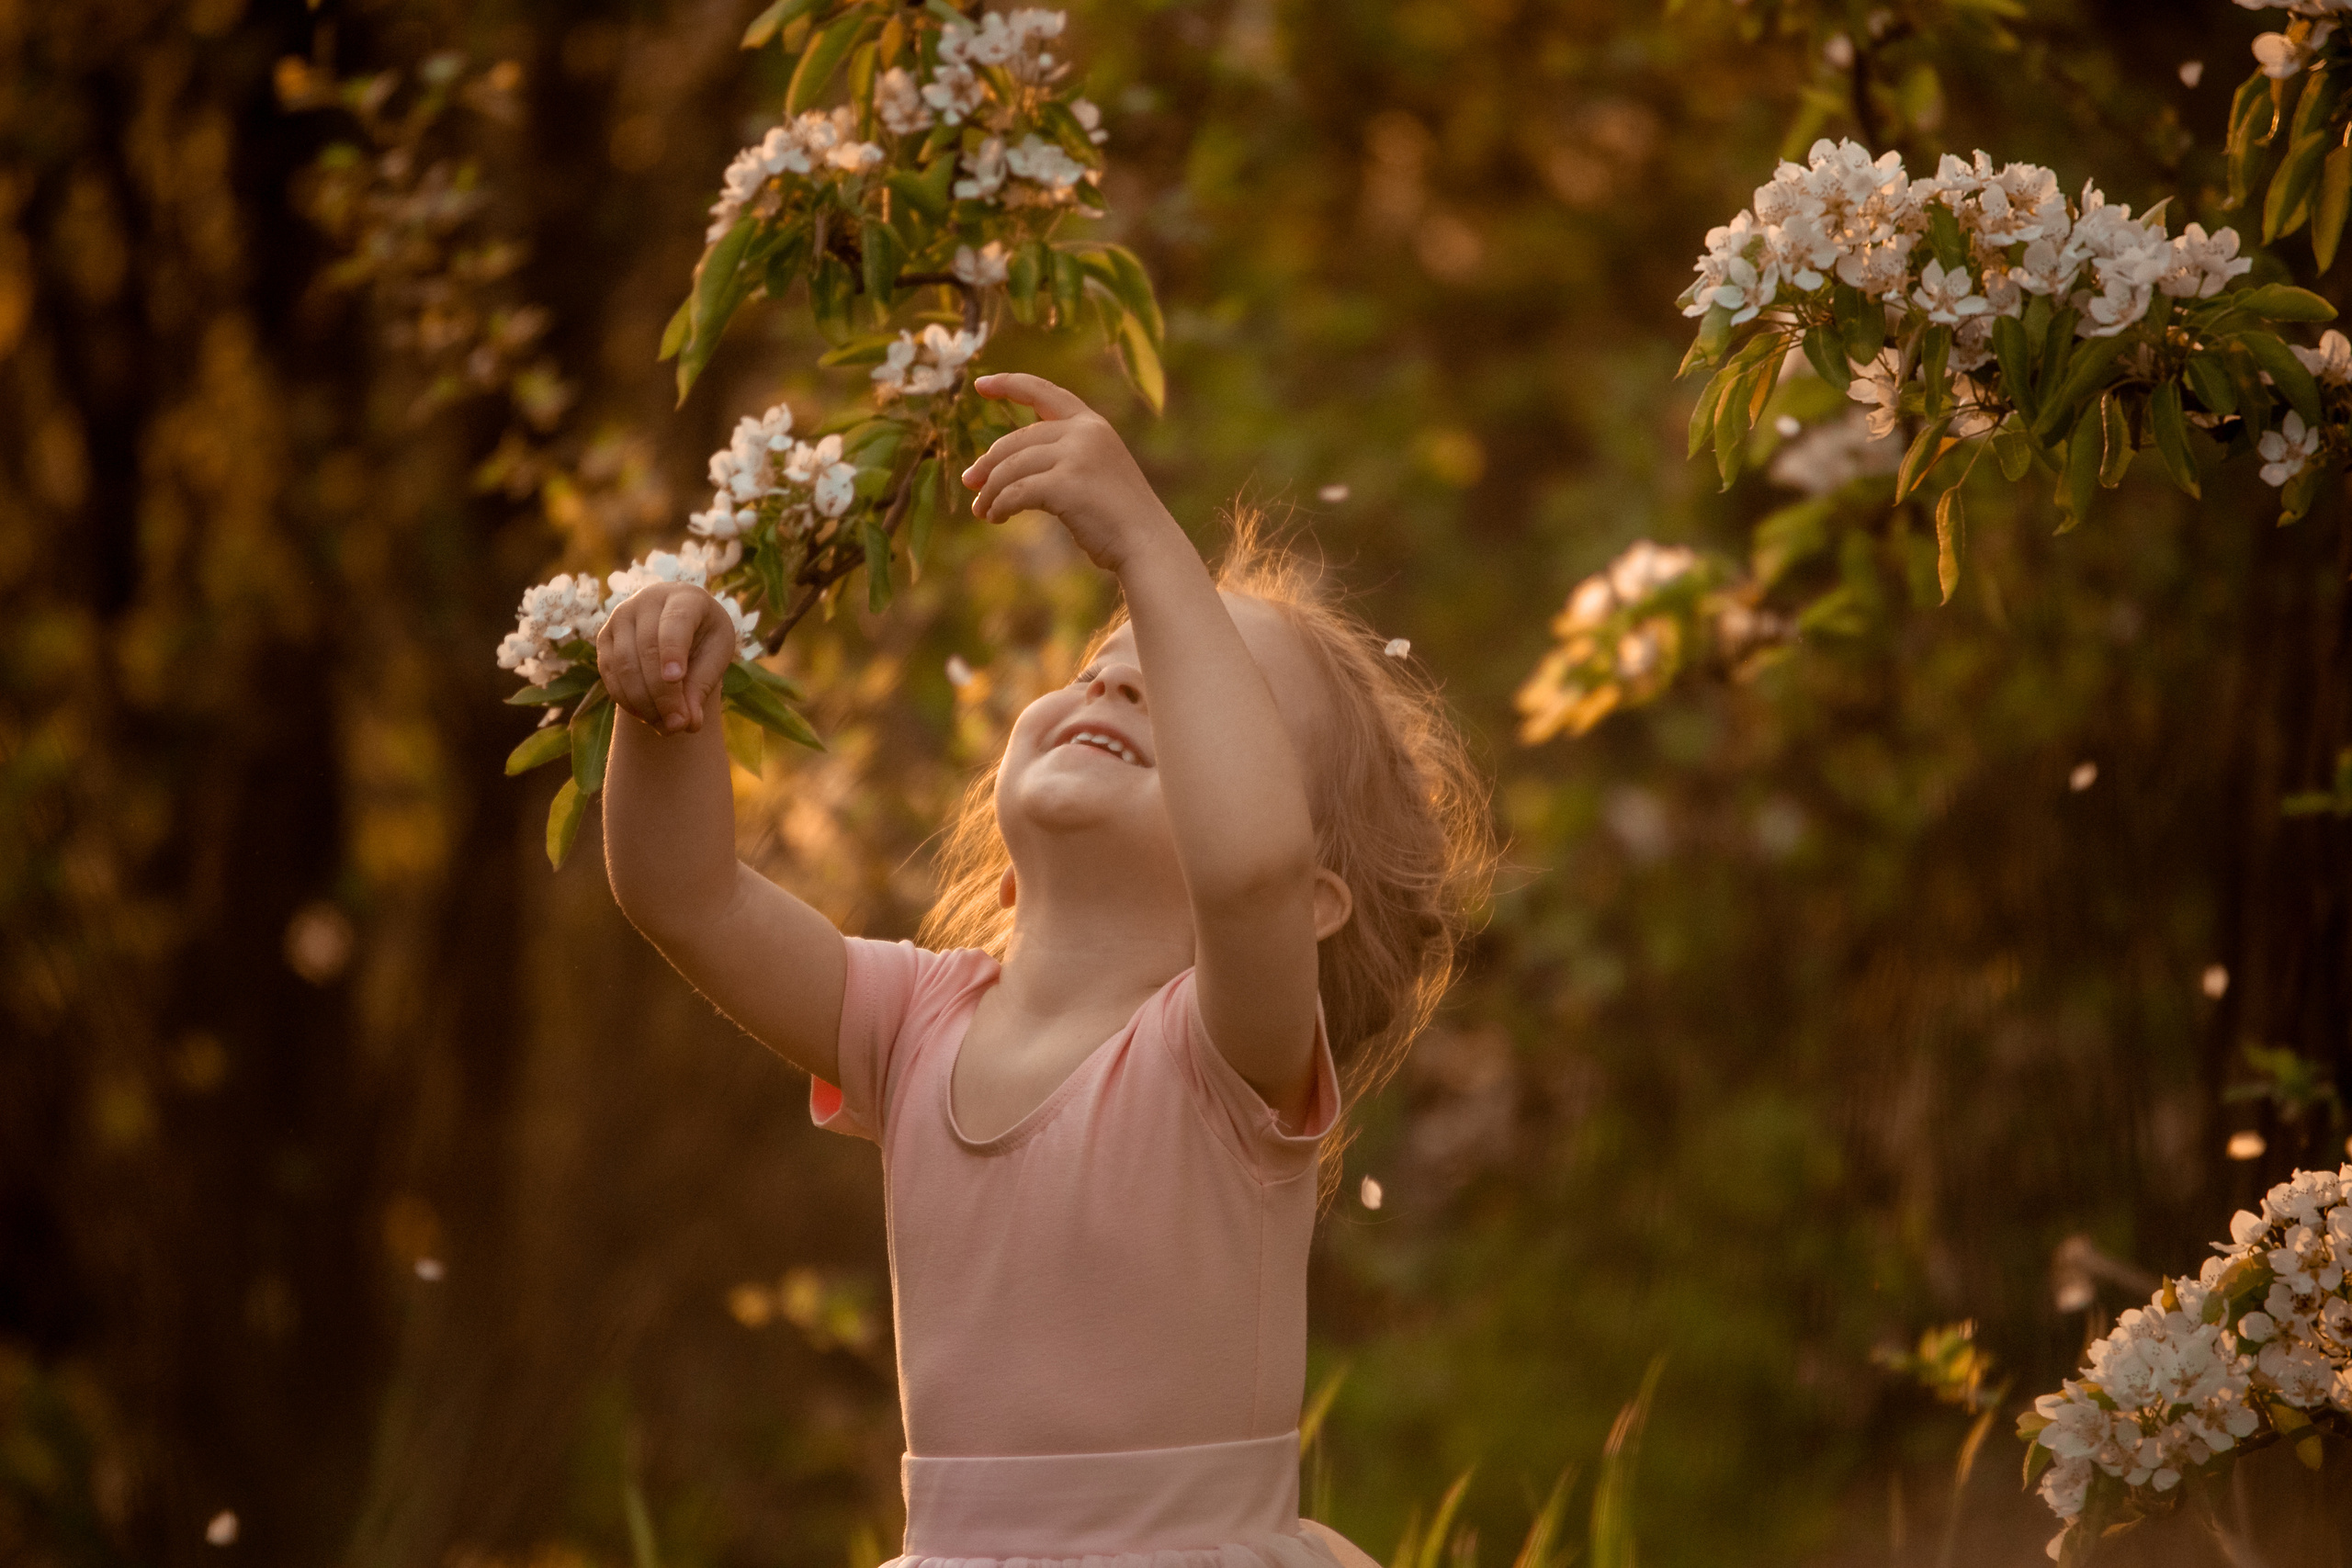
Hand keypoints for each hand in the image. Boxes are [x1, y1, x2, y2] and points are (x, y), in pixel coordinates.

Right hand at [594, 581, 735, 734]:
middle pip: (647, 649)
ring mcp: (620, 617)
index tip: (676, 679)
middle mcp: (647, 601)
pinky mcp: (604, 637)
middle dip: (662, 693)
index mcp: (684, 597)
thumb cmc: (705, 638)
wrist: (679, 626)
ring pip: (624, 664)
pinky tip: (648, 717)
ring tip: (667, 727)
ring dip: (644, 703)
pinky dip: (628, 700)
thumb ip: (703, 684)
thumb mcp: (716, 656)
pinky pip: (610, 673)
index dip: (673, 650)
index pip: (675, 622)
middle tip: (679, 726)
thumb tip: (689, 723)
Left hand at [961, 373, 1179, 572]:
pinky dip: (1000, 506)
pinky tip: (996, 518)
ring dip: (990, 490)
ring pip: (1011, 467)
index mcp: (1092, 425)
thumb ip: (1060, 458)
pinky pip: (1016, 492)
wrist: (1147, 543)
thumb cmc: (1117, 518)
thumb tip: (998, 470)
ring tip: (982, 511)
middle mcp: (1085, 433)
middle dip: (988, 463)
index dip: (1009, 385)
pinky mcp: (1066, 484)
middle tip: (970, 482)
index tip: (979, 384)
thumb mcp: (1094, 472)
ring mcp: (1076, 456)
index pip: (1044, 393)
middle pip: (1017, 440)